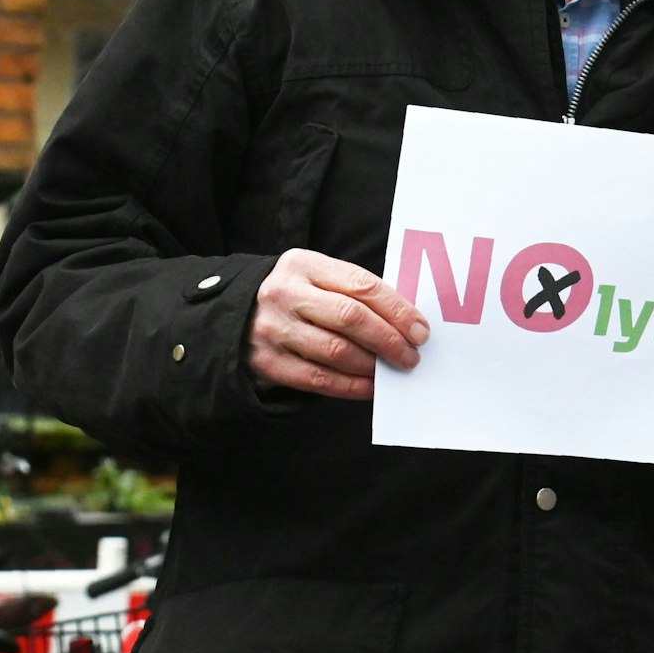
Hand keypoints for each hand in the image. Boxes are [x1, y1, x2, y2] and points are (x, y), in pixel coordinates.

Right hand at [246, 249, 429, 399]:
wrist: (232, 315)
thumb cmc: (295, 296)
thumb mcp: (316, 278)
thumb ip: (354, 292)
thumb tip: (407, 322)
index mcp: (304, 265)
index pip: (362, 285)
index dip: (398, 309)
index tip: (421, 330)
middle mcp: (285, 294)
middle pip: (351, 318)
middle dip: (389, 339)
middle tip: (411, 355)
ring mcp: (273, 329)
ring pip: (335, 351)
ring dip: (372, 365)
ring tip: (392, 370)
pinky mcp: (267, 362)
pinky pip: (317, 379)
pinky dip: (350, 386)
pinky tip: (369, 387)